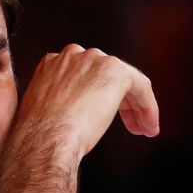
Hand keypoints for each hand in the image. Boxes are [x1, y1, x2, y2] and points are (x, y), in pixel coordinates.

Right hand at [16, 44, 159, 160]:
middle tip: (131, 124)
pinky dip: (148, 106)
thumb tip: (74, 113)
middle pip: (106, 76)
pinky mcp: (115, 71)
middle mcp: (74, 55)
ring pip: (125, 81)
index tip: (103, 115)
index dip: (98, 97)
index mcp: (53, 63)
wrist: (46, 137)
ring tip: (143, 128)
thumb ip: (61, 101)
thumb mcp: (46, 110)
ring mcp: (95, 60)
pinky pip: (140, 86)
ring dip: (136, 107)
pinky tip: (149, 125)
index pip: (85, 75)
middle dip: (120, 102)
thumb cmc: (42, 134)